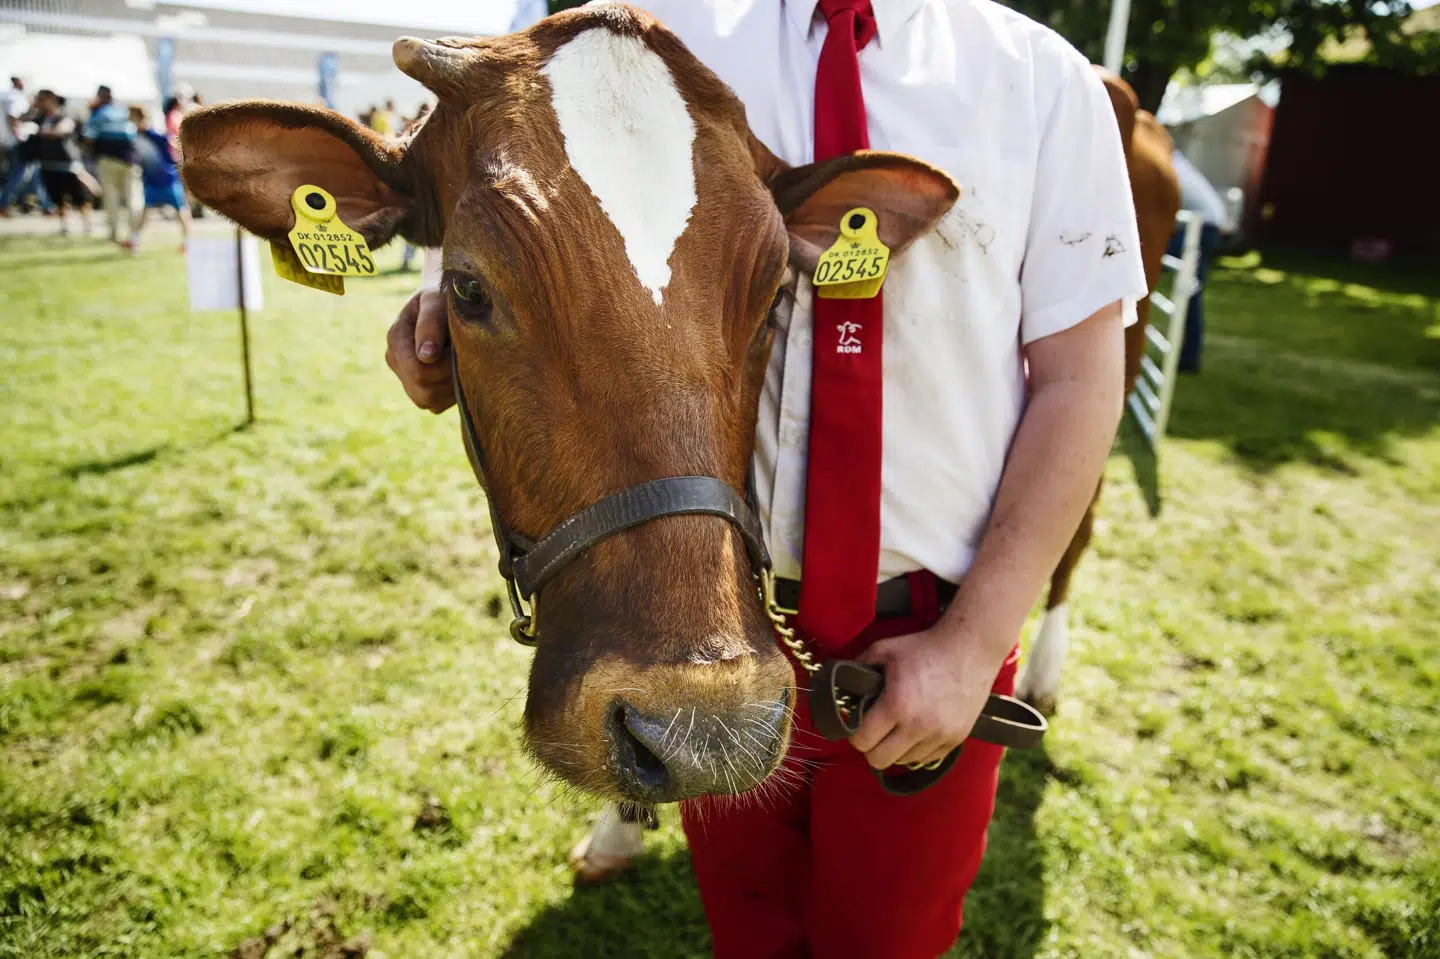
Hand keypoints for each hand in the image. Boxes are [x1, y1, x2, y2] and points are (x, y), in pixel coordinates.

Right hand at [386, 290, 453, 412]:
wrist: (449, 304)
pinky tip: (458, 370)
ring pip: (430, 401)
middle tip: (463, 354)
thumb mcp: (437, 300)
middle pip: (423, 391)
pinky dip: (452, 392)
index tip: (460, 347)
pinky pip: (438, 405)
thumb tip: (427, 356)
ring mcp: (407, 378)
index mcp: (396, 338)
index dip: (444, 366)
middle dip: (449, 377)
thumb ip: (430, 324)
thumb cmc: (444, 296)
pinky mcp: (421, 390)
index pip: (417, 371)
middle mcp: (397, 361)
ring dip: (452, 385)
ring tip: (459, 359)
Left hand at [848, 625, 1010, 769]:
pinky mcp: (955, 740)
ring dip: (896, 749)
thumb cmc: (924, 648)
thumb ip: (858, 667)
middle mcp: (919, 726)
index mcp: (897, 705)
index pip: (862, 741)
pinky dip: (917, 750)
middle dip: (871, 747)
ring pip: (903, 762)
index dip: (854, 734)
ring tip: (898, 728)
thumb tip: (840, 684)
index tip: (858, 725)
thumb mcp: (883, 650)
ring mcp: (940, 736)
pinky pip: (926, 759)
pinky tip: (916, 730)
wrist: (969, 649)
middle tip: (874, 731)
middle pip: (879, 761)